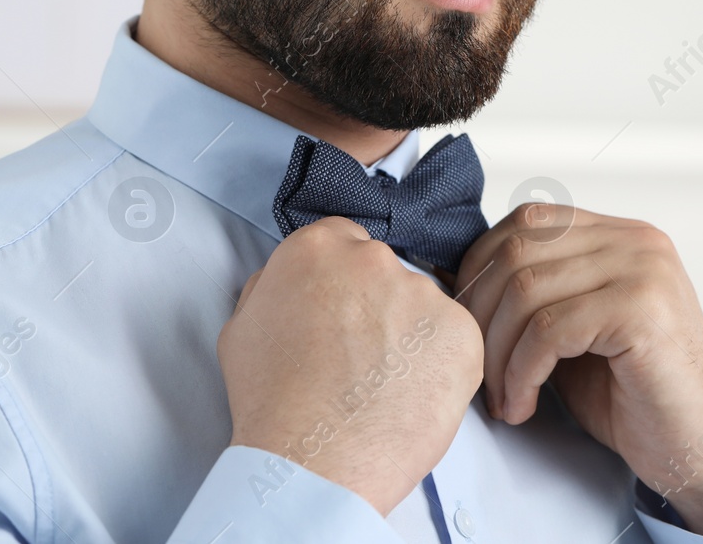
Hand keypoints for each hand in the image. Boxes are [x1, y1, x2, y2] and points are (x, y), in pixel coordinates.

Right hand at [217, 217, 484, 514]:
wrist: (312, 461)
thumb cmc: (272, 404)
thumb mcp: (242, 328)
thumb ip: (271, 288)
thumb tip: (291, 284)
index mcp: (317, 248)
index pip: (343, 242)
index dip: (342, 283)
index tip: (341, 314)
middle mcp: (372, 258)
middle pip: (384, 274)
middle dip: (376, 308)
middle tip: (360, 360)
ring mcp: (421, 292)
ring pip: (421, 308)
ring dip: (409, 338)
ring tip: (383, 389)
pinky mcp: (460, 331)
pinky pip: (455, 342)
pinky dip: (440, 367)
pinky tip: (410, 397)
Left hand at [455, 205, 702, 535]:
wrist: (702, 453)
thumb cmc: (635, 397)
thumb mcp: (574, 330)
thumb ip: (534, 295)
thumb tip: (454, 278)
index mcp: (620, 236)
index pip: (528, 221)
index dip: (480, 269)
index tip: (464, 324)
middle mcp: (636, 241)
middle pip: (518, 250)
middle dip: (479, 313)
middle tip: (474, 368)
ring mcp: (644, 271)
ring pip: (527, 289)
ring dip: (498, 352)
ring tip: (501, 396)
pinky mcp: (643, 311)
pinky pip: (549, 329)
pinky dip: (521, 371)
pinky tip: (522, 404)